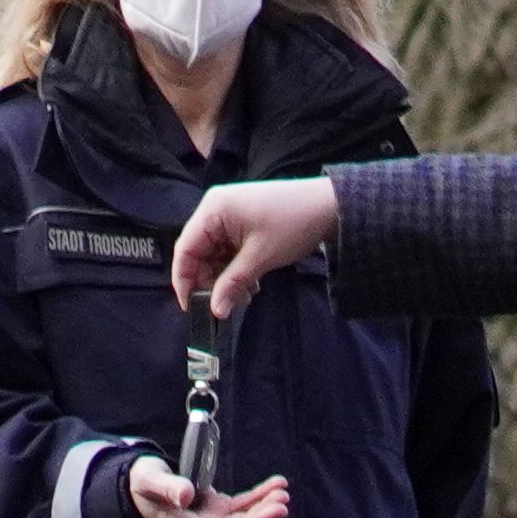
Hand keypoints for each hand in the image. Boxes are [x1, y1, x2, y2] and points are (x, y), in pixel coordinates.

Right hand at [128, 457, 292, 517]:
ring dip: (264, 509)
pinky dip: (261, 496)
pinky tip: (278, 484)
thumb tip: (186, 494)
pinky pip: (243, 505)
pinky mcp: (219, 509)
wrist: (142, 486)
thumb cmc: (142, 484)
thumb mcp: (148, 482)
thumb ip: (166, 488)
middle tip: (280, 506)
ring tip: (282, 494)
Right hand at [170, 176, 342, 316]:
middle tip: (225, 304)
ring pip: (214, 252)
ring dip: (225, 276)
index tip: (190, 306)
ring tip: (245, 295)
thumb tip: (215, 312)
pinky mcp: (243, 220)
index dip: (184, 279)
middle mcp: (214, 209)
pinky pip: (228, 247)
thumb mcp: (260, 258)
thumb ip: (232, 284)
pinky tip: (251, 282)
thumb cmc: (293, 225)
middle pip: (198, 251)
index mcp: (212, 210)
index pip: (185, 249)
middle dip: (210, 280)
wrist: (332, 205)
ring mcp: (229, 214)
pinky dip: (236, 267)